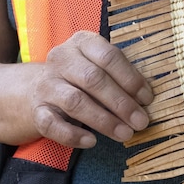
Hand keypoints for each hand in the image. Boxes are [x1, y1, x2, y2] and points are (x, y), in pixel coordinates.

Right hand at [29, 31, 152, 148]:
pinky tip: (92, 141)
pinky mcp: (36, 110)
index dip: (131, 79)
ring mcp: (46, 84)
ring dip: (103, 120)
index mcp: (82, 42)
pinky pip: (52, 124)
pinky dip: (73, 135)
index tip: (147, 99)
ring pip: (75, 102)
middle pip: (93, 79)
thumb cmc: (80, 76)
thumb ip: (119, 76)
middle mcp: (61, 59)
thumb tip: (144, 99)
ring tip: (125, 134)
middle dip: (121, 103)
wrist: (36, 88)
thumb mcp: (98, 65)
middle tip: (140, 122)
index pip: (108, 57)